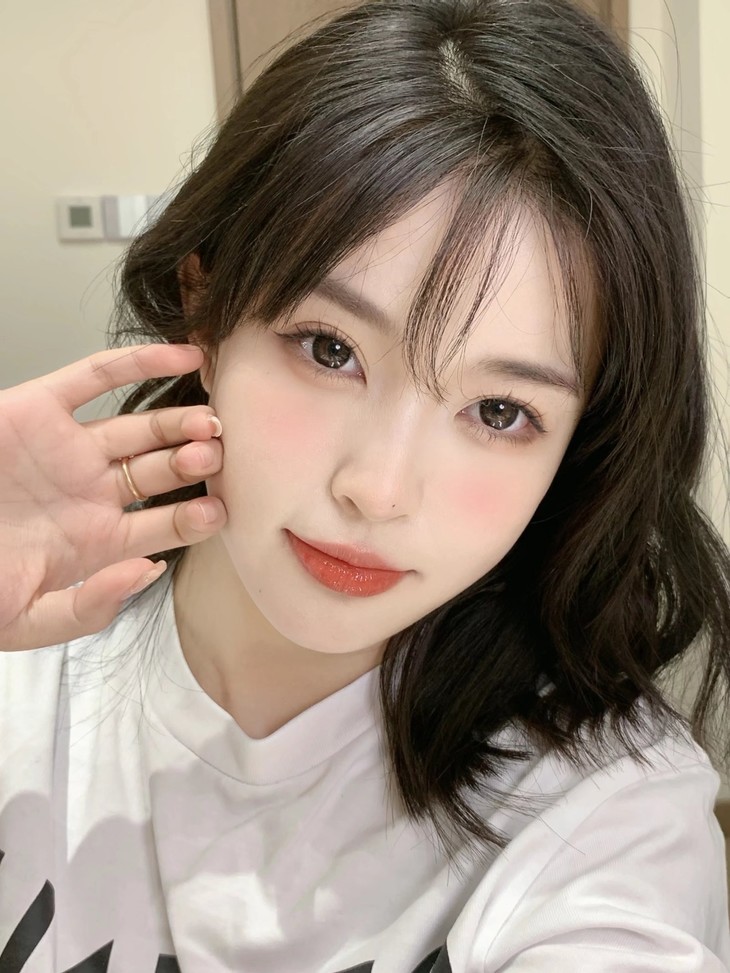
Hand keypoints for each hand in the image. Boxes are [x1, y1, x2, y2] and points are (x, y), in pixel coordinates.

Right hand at [0, 343, 226, 650]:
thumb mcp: (24, 619)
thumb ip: (88, 609)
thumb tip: (149, 572)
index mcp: (97, 541)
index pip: (165, 527)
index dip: (196, 518)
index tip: (217, 511)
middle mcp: (92, 493)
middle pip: (161, 472)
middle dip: (193, 463)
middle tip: (215, 455)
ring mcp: (70, 450)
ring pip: (139, 428)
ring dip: (176, 422)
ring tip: (208, 420)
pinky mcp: (40, 409)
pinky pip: (97, 376)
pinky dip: (140, 362)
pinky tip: (184, 357)